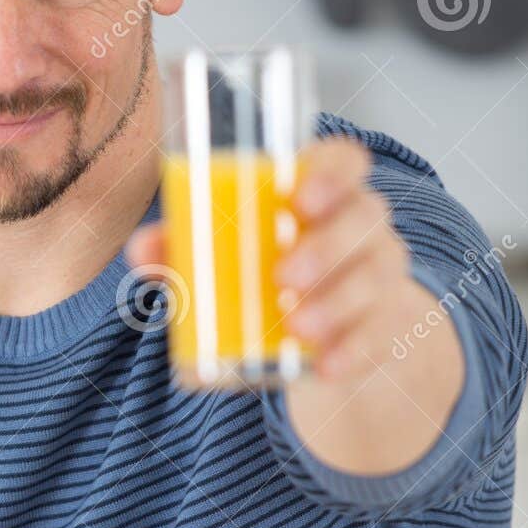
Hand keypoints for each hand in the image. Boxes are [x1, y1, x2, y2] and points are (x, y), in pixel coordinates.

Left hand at [126, 137, 412, 380]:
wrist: (321, 332)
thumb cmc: (266, 271)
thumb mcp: (224, 257)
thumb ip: (183, 249)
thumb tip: (142, 249)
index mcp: (320, 193)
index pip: (345, 161)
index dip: (333, 172)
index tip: (302, 198)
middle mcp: (359, 226)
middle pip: (365, 216)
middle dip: (327, 246)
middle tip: (283, 276)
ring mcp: (379, 274)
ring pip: (377, 274)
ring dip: (338, 300)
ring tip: (297, 325)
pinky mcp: (386, 323)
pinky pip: (383, 331)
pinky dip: (354, 350)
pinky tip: (326, 366)